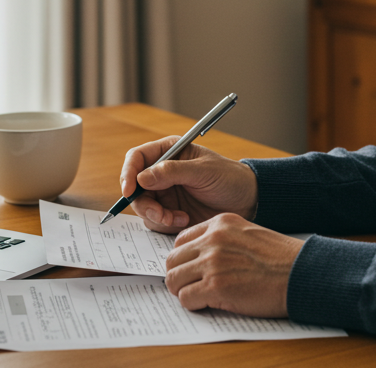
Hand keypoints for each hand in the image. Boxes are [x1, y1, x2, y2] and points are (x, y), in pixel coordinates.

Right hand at [119, 136, 257, 232]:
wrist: (247, 202)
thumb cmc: (229, 178)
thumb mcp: (203, 171)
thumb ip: (172, 172)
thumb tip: (141, 178)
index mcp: (169, 151)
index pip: (137, 158)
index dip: (128, 173)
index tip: (129, 191)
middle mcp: (161, 172)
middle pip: (134, 187)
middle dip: (144, 203)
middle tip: (161, 214)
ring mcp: (164, 193)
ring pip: (142, 206)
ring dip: (156, 216)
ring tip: (180, 218)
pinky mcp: (169, 212)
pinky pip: (154, 221)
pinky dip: (164, 224)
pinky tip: (184, 221)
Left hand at [164, 213, 301, 317]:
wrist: (302, 273)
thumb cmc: (280, 258)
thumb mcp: (247, 235)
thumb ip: (221, 240)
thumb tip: (197, 259)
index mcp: (221, 223)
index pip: (181, 241)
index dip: (184, 259)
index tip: (191, 270)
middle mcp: (213, 239)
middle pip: (172, 260)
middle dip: (179, 276)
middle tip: (191, 286)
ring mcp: (213, 263)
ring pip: (173, 280)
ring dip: (184, 291)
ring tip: (199, 296)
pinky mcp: (216, 287)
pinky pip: (185, 298)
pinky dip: (193, 304)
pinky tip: (209, 303)